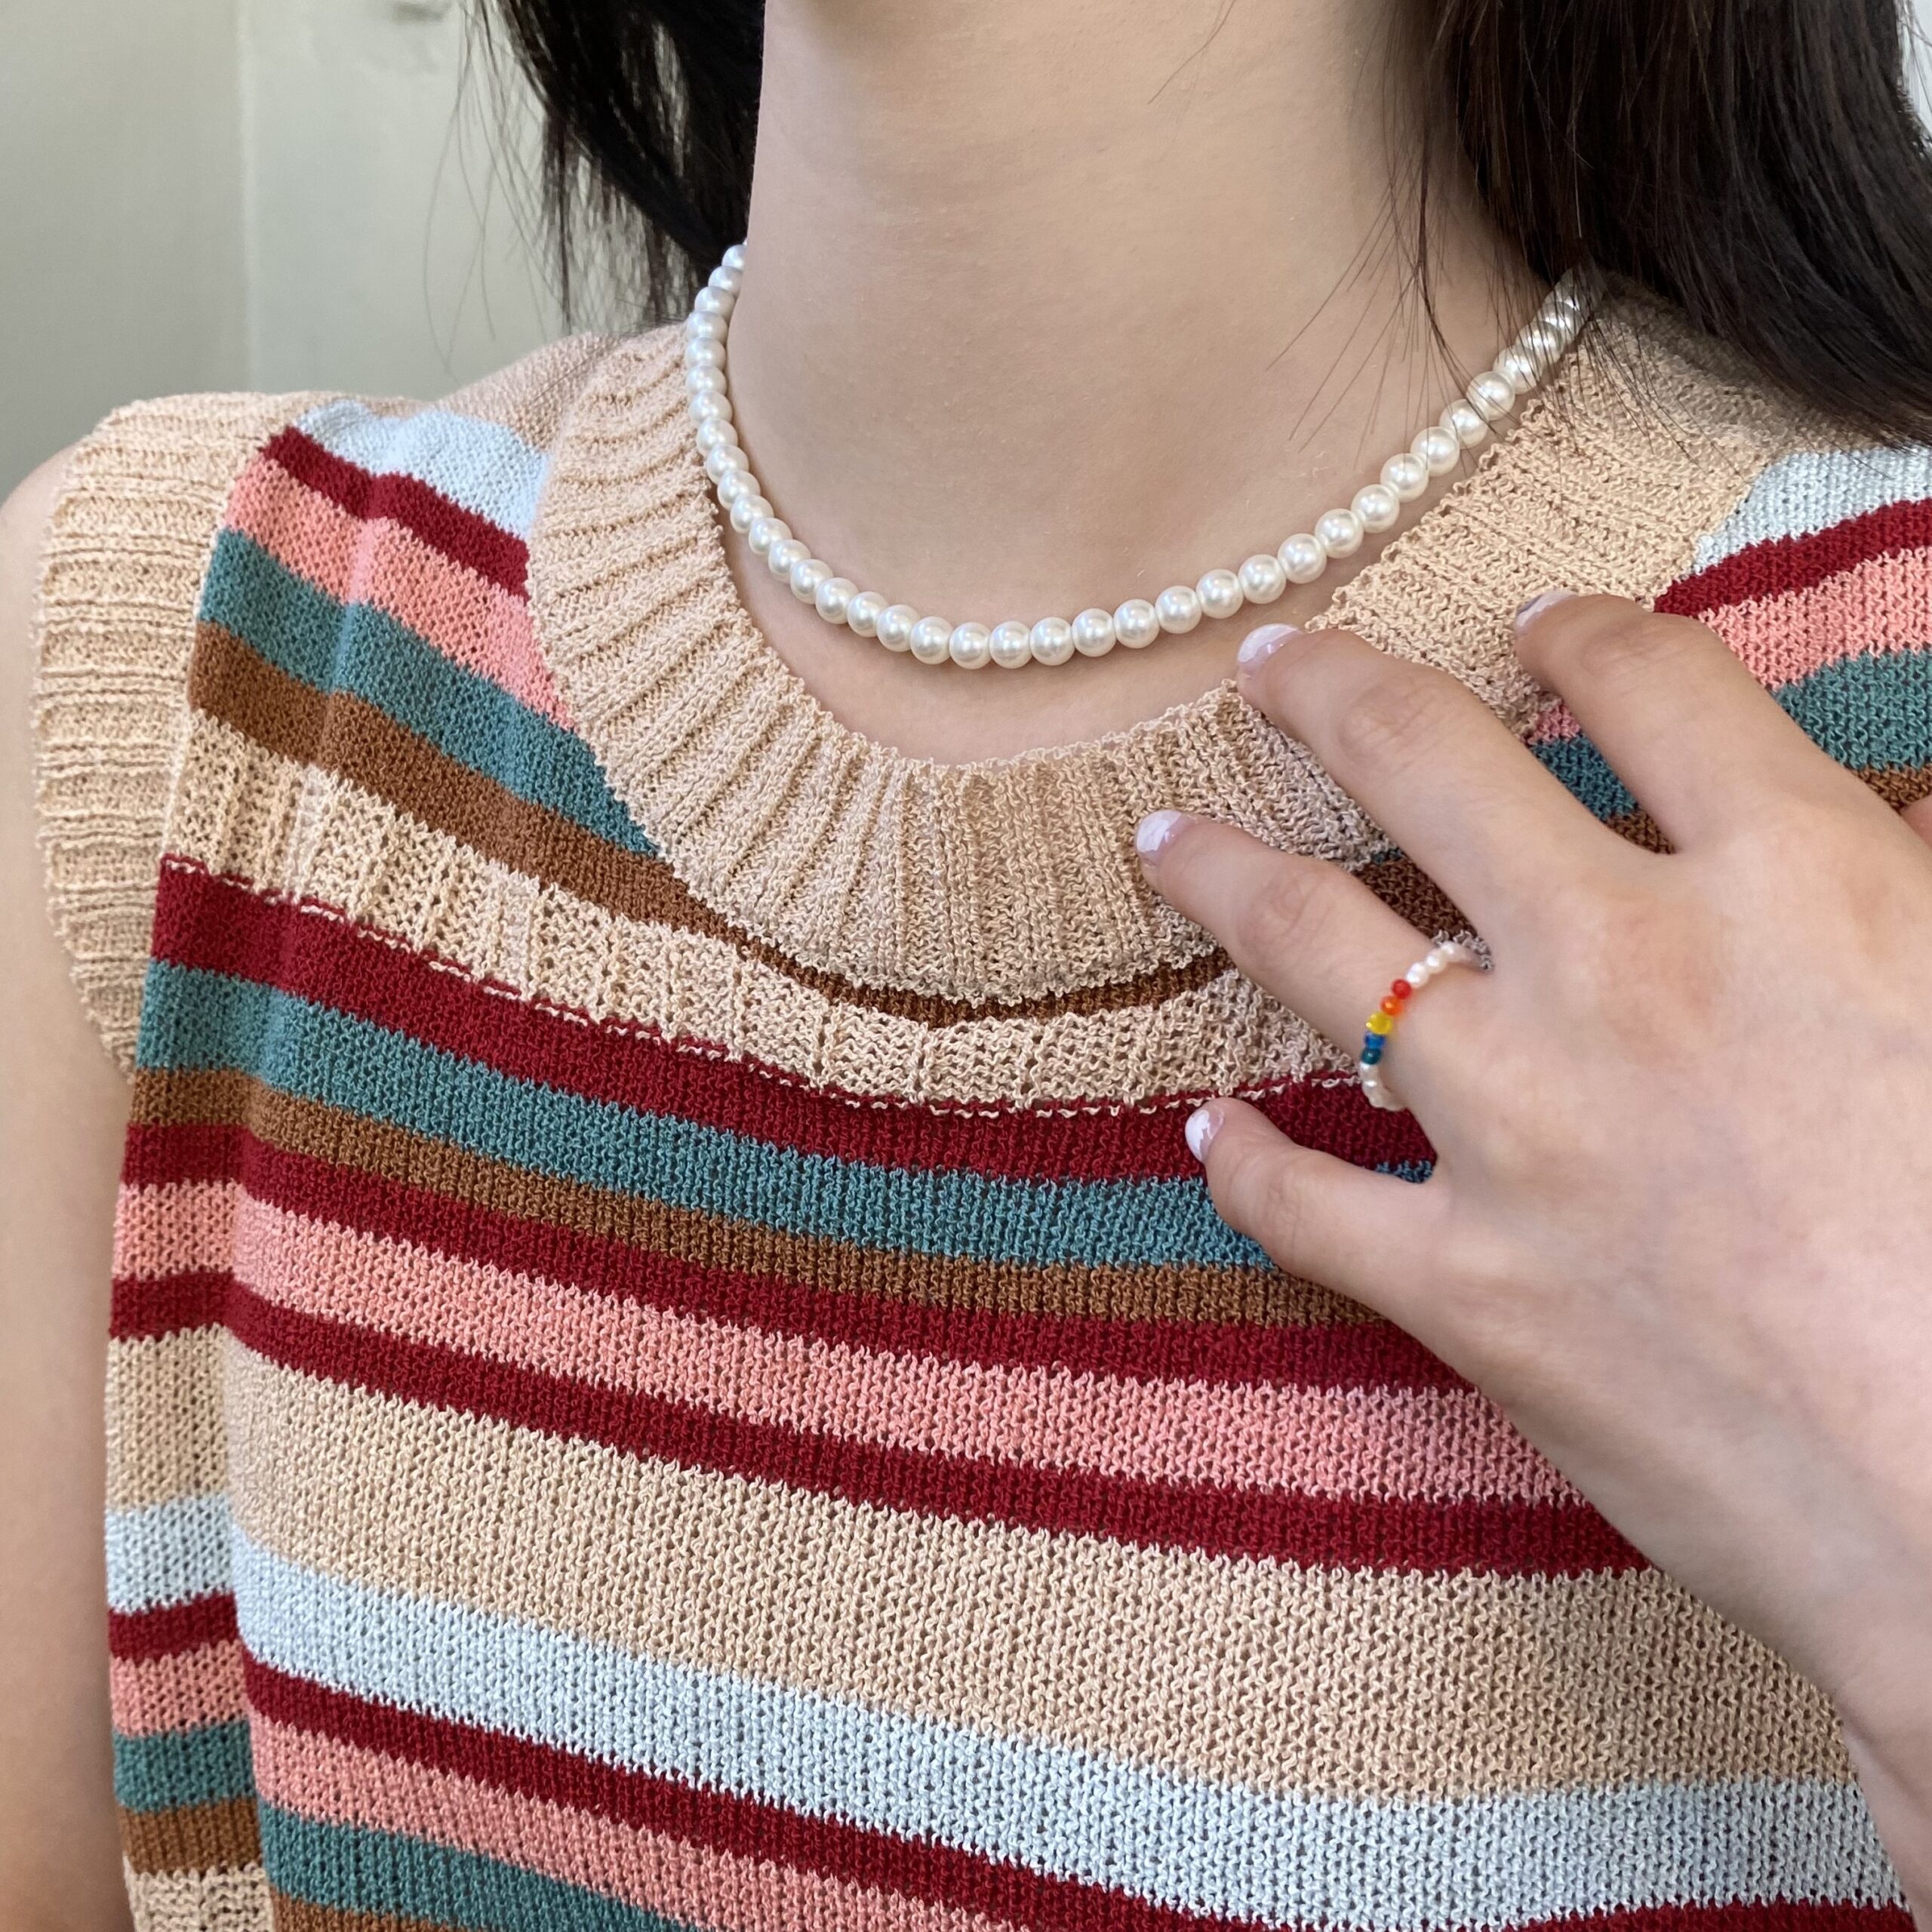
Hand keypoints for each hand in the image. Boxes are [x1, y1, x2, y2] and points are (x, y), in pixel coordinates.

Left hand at [1136, 597, 1931, 1912]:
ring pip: (1316, 949)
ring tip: (1164, 838)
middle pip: (1429, 764)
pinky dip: (1249, 1168)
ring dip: (1223, 878)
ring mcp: (1521, 1126)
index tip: (1531, 629)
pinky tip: (1208, 1135)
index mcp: (1794, 883)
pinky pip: (1306, 1204)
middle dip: (1331, 691)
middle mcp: (1625, 968)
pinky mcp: (1468, 1284)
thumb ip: (1875, 904)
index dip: (1581, 635)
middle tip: (1268, 663)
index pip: (1651, 686)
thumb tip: (1819, 858)